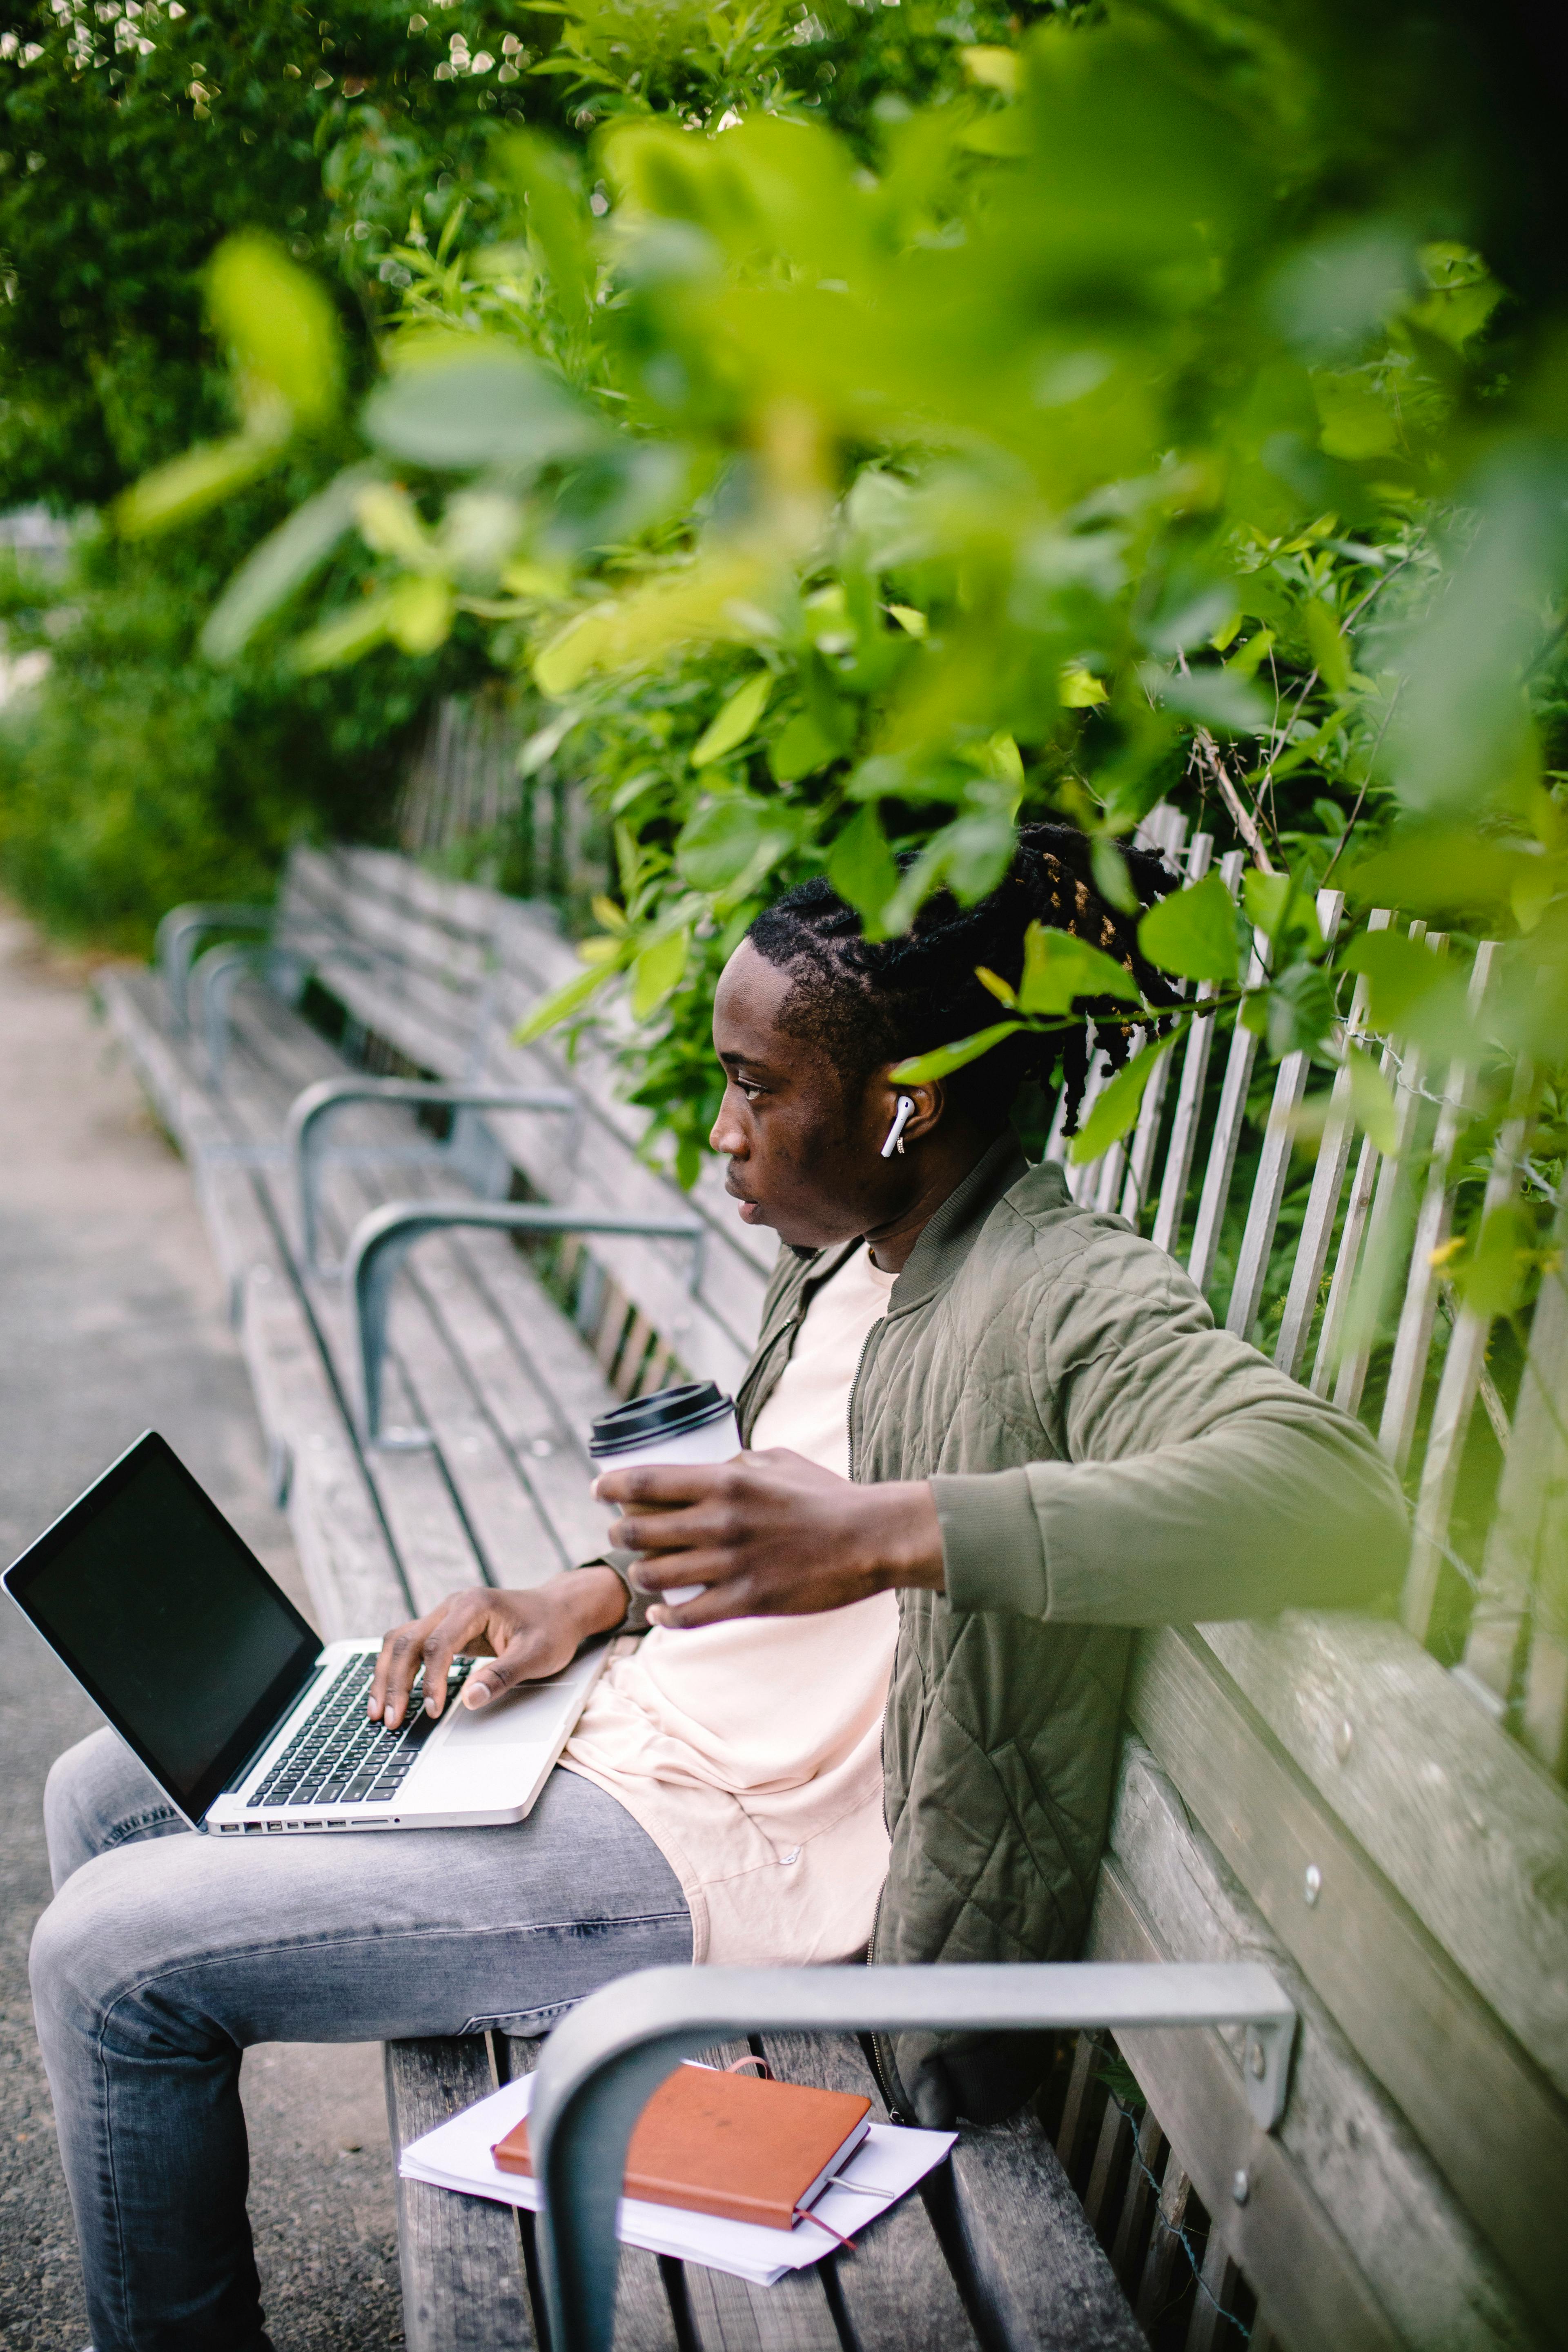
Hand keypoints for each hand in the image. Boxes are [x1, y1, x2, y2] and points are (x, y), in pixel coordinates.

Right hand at [368, 1567, 626, 1728]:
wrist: (558, 1609)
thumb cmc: (550, 1629)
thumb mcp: (536, 1655)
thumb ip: (502, 1675)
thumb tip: (469, 1700)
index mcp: (474, 1605)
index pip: (438, 1644)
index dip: (431, 1681)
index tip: (433, 1711)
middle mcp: (452, 1605)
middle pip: (408, 1642)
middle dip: (395, 1682)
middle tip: (390, 1721)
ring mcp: (444, 1615)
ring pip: (400, 1641)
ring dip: (386, 1675)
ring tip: (378, 1712)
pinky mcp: (444, 1628)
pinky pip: (409, 1645)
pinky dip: (395, 1668)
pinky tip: (389, 1692)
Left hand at [593, 1448, 943, 1627]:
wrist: (871, 1538)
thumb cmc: (828, 1495)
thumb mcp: (779, 1460)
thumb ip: (739, 1461)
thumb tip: (712, 1463)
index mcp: (726, 1481)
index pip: (647, 1481)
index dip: (611, 1485)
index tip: (597, 1489)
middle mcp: (720, 1521)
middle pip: (640, 1530)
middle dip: (619, 1532)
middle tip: (618, 1532)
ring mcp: (731, 1564)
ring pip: (655, 1575)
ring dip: (639, 1573)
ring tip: (640, 1570)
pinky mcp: (747, 1601)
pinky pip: (687, 1615)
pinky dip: (664, 1616)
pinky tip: (658, 1612)